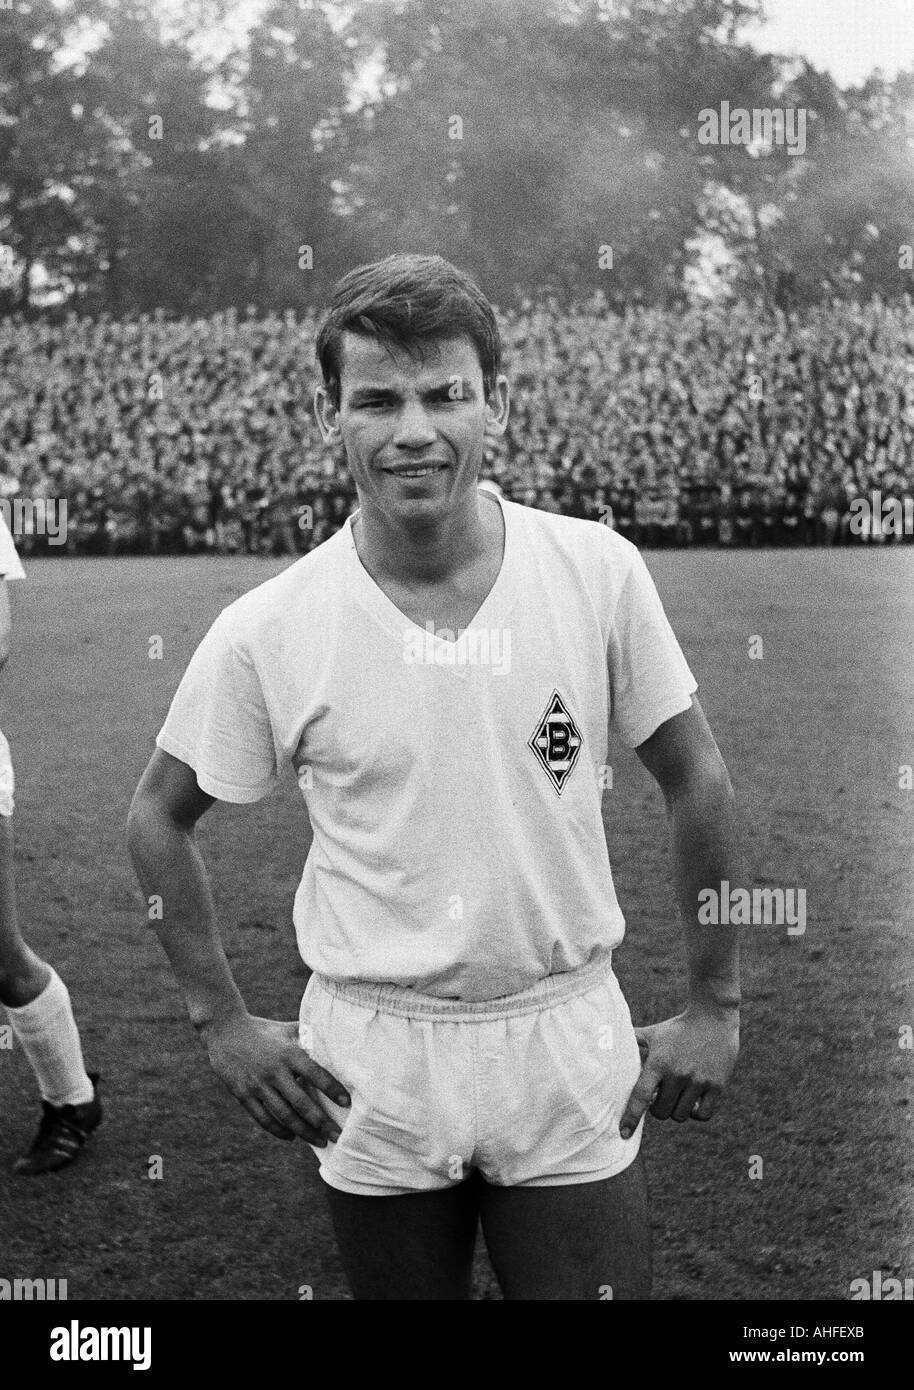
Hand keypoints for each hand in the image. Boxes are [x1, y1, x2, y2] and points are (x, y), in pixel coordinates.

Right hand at [203, 1013, 349, 1144]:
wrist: (224, 1030)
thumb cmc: (262, 1030)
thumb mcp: (286, 1029)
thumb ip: (308, 1036)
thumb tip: (334, 1041)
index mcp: (288, 1053)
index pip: (316, 1074)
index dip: (332, 1089)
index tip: (346, 1102)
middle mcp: (274, 1071)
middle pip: (301, 1103)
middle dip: (321, 1122)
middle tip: (337, 1135)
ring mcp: (257, 1085)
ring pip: (284, 1115)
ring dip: (304, 1132)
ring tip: (319, 1141)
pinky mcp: (243, 1095)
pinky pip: (263, 1119)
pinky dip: (279, 1131)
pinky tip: (292, 1137)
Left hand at [619, 1003, 738, 1138]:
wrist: (713, 1016)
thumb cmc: (678, 1028)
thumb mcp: (653, 1034)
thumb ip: (632, 1041)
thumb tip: (606, 1039)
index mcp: (658, 1062)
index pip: (641, 1096)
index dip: (631, 1117)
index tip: (623, 1134)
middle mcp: (678, 1074)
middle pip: (661, 1112)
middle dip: (658, 1109)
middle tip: (661, 1098)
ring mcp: (699, 1080)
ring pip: (680, 1115)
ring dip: (676, 1110)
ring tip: (677, 1096)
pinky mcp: (717, 1085)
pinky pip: (703, 1115)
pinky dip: (696, 1113)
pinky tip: (693, 1101)